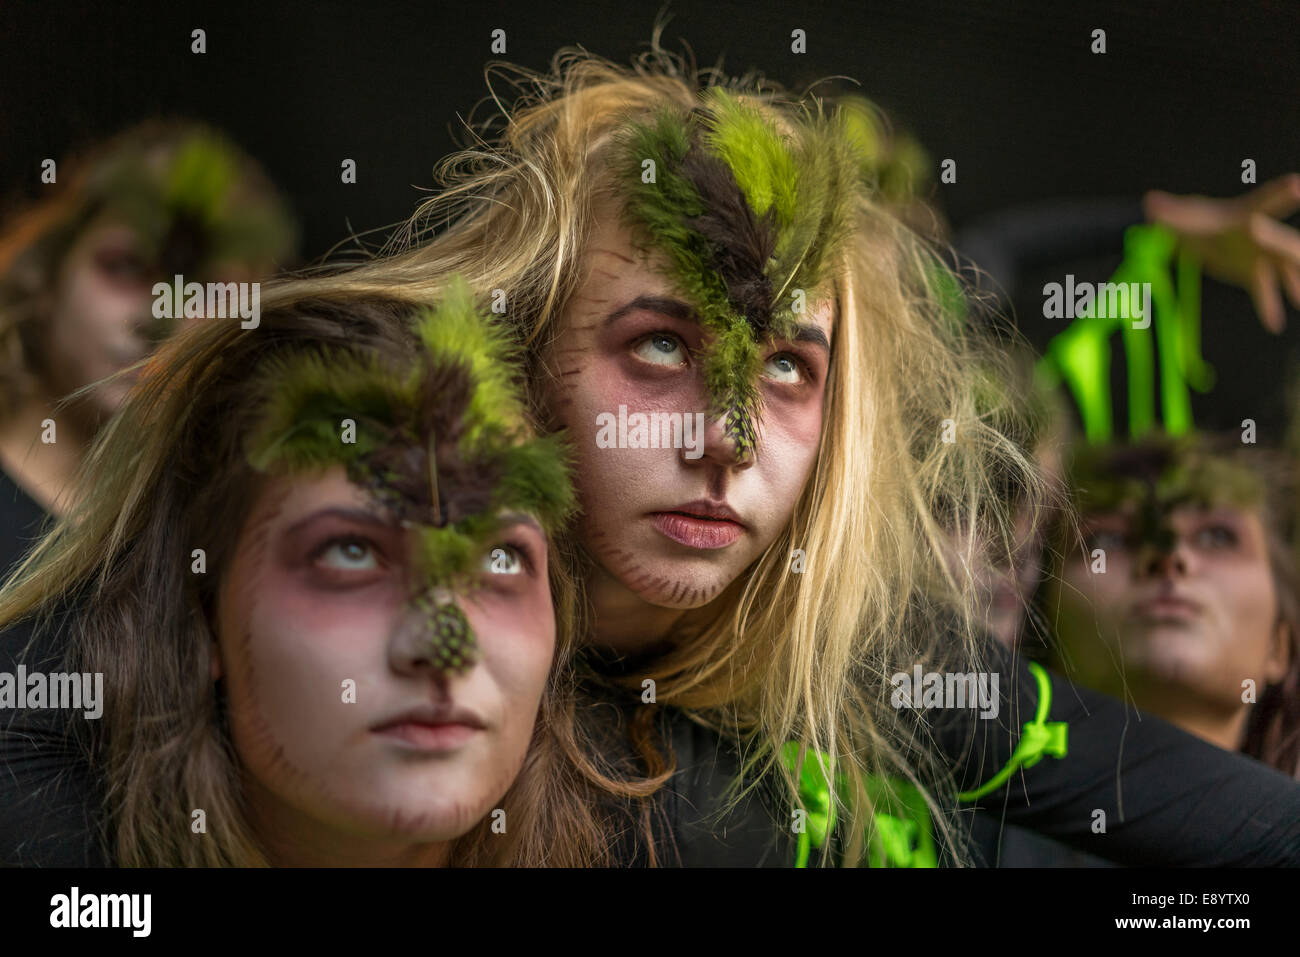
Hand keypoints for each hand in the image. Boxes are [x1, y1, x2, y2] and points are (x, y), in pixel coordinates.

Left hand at [1143, 174, 1299, 332]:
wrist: (1191, 236)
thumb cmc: (1189, 219)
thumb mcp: (1178, 215)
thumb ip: (1169, 211)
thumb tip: (1150, 203)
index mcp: (1244, 213)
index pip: (1265, 201)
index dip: (1280, 195)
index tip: (1295, 186)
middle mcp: (1260, 233)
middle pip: (1281, 239)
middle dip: (1286, 245)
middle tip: (1297, 253)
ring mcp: (1260, 254)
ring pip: (1282, 266)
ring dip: (1293, 281)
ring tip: (1299, 299)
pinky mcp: (1253, 272)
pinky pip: (1264, 290)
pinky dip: (1268, 305)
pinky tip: (1273, 323)